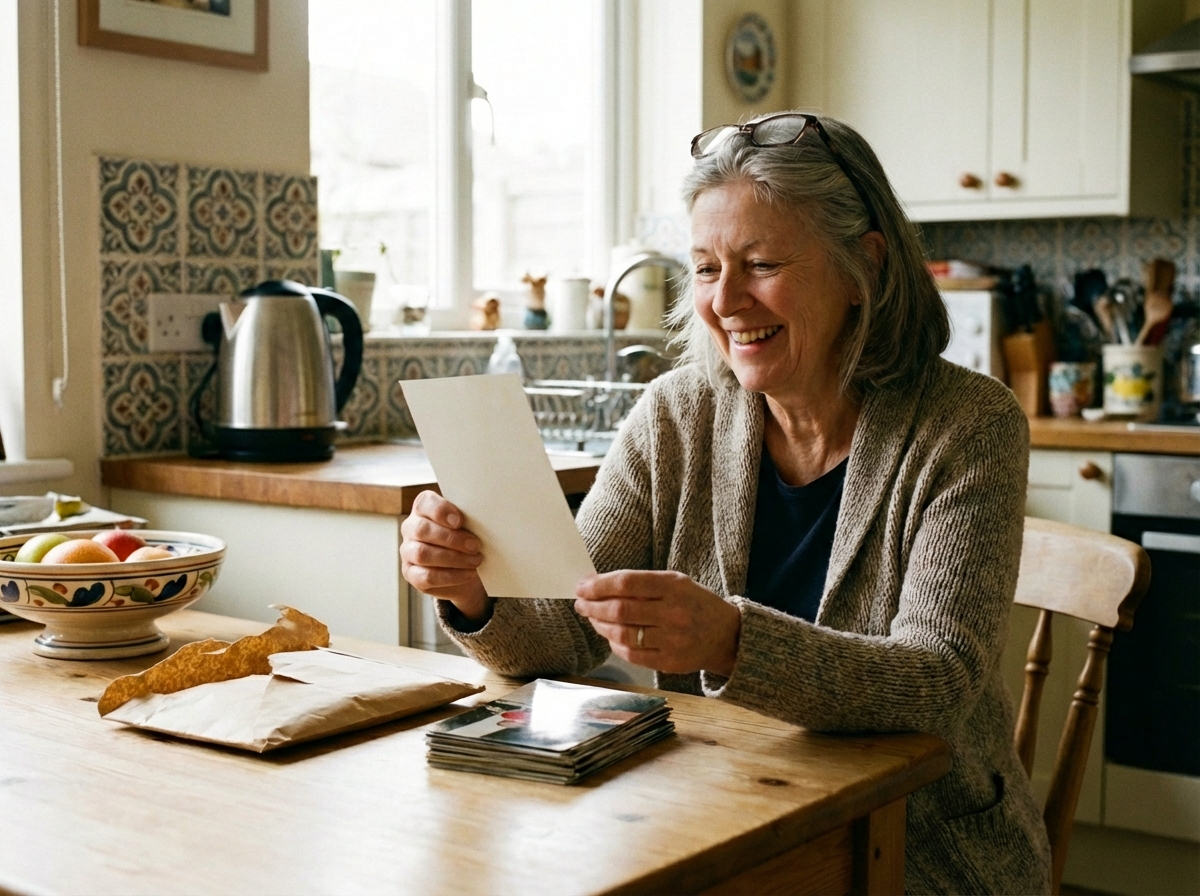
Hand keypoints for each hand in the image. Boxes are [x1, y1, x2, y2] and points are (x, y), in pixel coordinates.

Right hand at [400, 491, 492, 621]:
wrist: (467, 567)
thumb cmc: (467, 537)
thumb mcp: (470, 524)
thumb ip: (470, 517)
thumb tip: (485, 518)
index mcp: (424, 508)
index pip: (424, 503)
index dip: (440, 511)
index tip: (459, 521)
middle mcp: (411, 528)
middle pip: (422, 530)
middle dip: (451, 539)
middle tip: (475, 545)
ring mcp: (408, 551)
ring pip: (422, 554)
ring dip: (453, 558)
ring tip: (475, 561)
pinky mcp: (412, 574)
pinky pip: (427, 577)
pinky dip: (451, 576)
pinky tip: (468, 574)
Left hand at [574, 571, 740, 674]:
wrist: (728, 635)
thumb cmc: (695, 603)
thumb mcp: (676, 583)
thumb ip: (641, 583)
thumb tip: (597, 584)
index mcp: (674, 587)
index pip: (627, 583)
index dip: (599, 585)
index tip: (582, 586)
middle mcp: (674, 613)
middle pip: (620, 610)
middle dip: (593, 606)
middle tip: (581, 603)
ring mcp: (673, 640)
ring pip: (622, 634)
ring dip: (600, 625)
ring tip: (593, 618)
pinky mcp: (670, 662)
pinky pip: (632, 654)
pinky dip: (615, 644)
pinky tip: (610, 636)